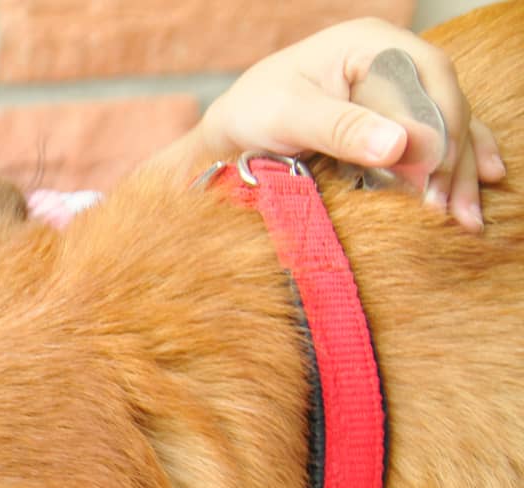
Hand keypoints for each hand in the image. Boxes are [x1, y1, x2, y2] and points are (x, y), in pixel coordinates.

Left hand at [198, 17, 505, 231]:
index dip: (438, 126)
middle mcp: (394, 61)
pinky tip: (477, 187)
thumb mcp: (289, 116)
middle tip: (451, 210)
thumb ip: (339, 128)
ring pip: (446, 127)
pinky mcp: (396, 120)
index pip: (426, 78)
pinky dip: (452, 167)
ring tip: (466, 218)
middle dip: (452, 159)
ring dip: (458, 173)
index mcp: (370, 44)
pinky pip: (437, 140)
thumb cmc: (253, 111)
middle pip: (444, 105)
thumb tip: (397, 145)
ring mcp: (398, 91)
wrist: (235, 131)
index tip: (434, 173)